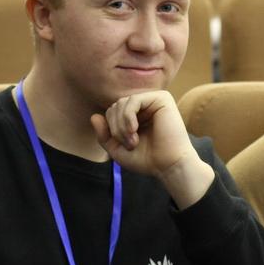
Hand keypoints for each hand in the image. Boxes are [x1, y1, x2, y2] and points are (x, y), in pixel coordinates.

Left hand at [91, 91, 212, 208]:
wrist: (169, 166)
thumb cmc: (147, 159)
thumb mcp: (118, 149)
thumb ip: (104, 135)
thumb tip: (93, 116)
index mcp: (136, 115)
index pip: (112, 112)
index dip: (110, 129)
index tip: (122, 146)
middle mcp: (145, 105)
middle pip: (115, 106)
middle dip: (115, 127)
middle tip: (128, 144)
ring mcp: (154, 100)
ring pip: (122, 103)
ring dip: (121, 125)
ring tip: (132, 141)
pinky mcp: (162, 98)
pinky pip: (133, 100)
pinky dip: (128, 116)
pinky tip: (134, 130)